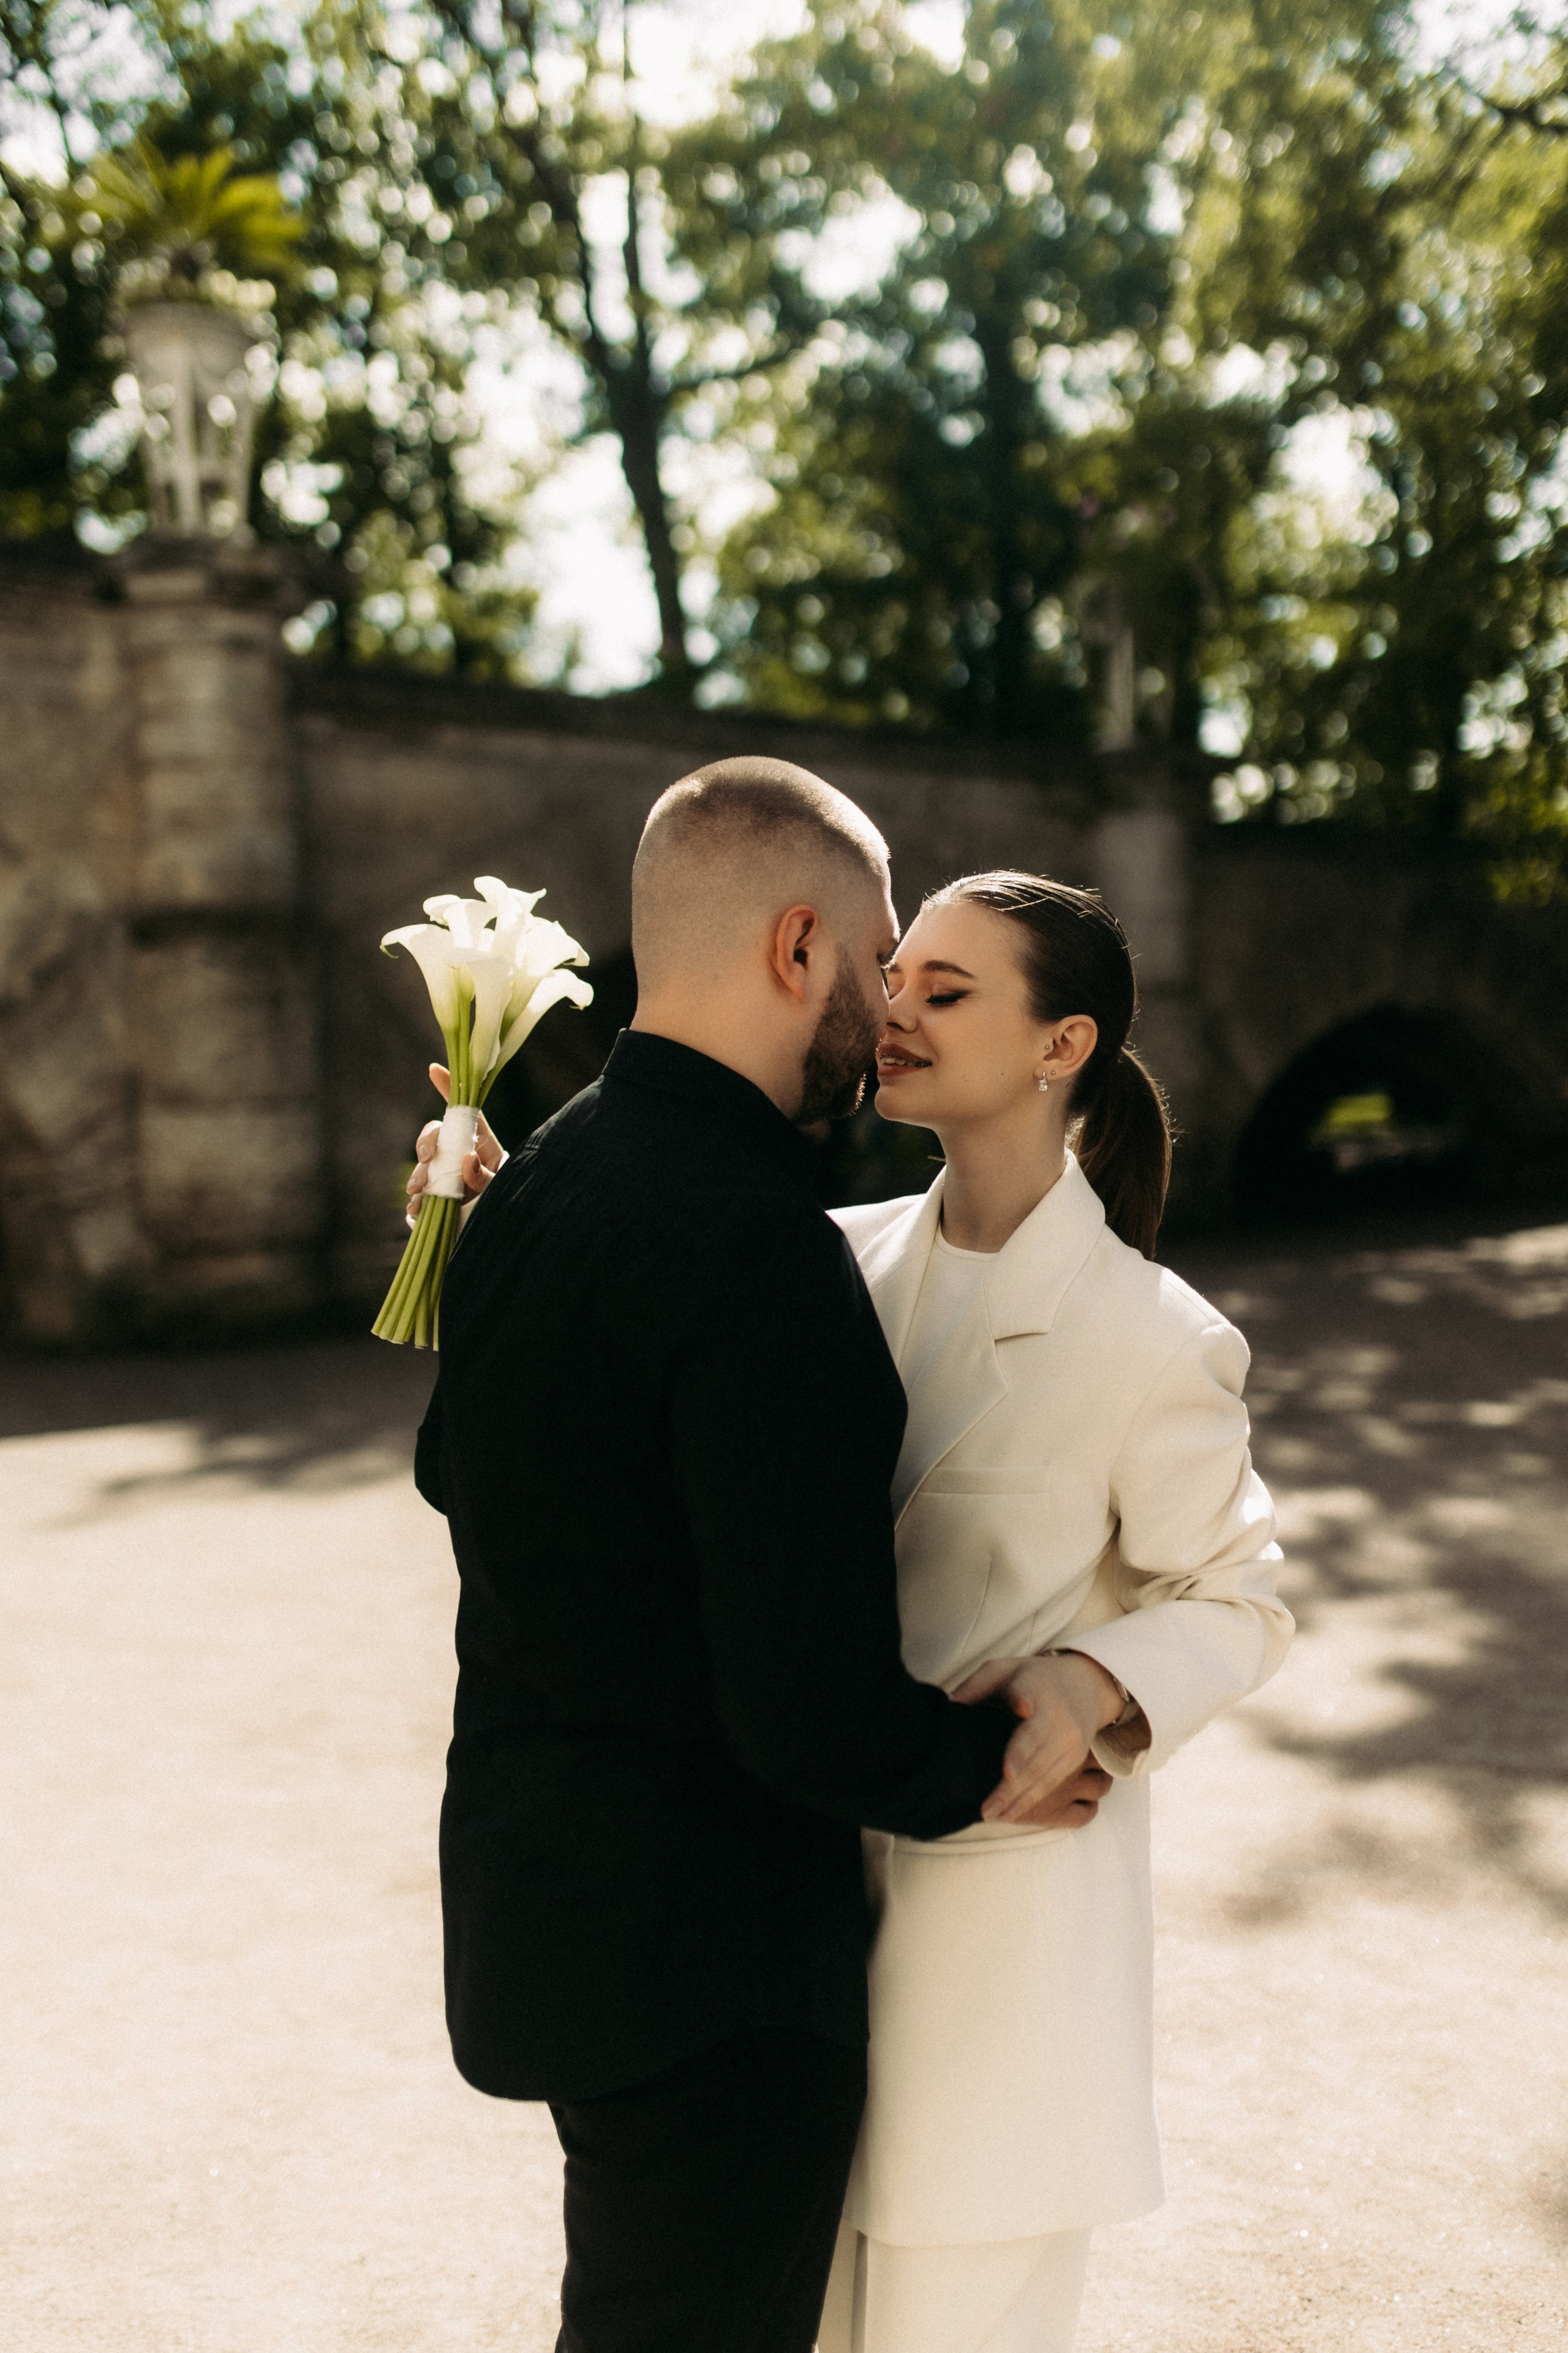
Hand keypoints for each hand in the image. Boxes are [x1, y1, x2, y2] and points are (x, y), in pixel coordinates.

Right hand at [406, 1063, 503, 1228]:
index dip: (449, 1089)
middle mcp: (460, 1154)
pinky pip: (421, 1196)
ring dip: (418, 1177)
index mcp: (482, 1143)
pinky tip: (415, 1211)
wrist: (504, 1226)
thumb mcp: (503, 1186)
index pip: (466, 1113)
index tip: (434, 1070)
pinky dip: (416, 1203)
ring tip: (417, 1196)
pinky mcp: (437, 1198)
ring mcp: (446, 1176)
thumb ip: (486, 1175)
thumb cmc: (508, 1197)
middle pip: (437, 1136)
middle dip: (426, 1144)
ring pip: (425, 1166)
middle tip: (427, 1160)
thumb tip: (466, 1160)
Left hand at [954, 1651, 1125, 1826]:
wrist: (1085, 1685)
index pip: (1026, 1704)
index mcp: (1034, 1688)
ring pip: (1044, 1774)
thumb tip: (948, 1706)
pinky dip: (1032, 1800)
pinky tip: (1012, 1813)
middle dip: (1011, 1785)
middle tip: (986, 1808)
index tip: (1009, 1760)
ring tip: (993, 1815)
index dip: (1020, 1733)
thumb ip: (975, 1686)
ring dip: (1019, 1799)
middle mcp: (1057, 1716)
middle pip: (1034, 1754)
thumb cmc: (1031, 1679)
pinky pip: (1053, 1783)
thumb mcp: (1002, 1669)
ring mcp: (1070, 1740)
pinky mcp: (1075, 1757)